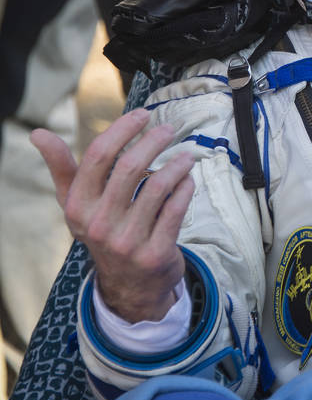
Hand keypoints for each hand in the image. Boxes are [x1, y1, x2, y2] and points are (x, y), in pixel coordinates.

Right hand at [32, 108, 194, 322]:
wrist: (128, 285)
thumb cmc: (103, 229)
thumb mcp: (78, 205)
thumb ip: (62, 167)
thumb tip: (37, 133)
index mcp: (77, 207)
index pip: (98, 157)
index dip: (122, 130)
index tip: (142, 114)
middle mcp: (98, 225)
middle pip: (129, 167)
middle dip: (153, 141)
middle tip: (169, 130)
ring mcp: (127, 241)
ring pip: (158, 187)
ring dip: (177, 164)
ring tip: (185, 156)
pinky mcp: (155, 254)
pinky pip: (176, 209)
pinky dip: (186, 188)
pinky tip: (188, 180)